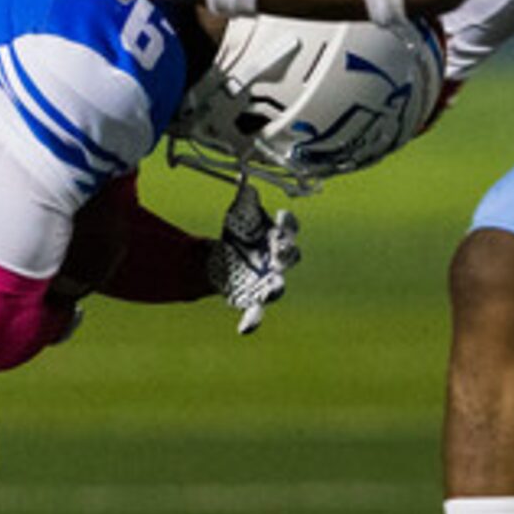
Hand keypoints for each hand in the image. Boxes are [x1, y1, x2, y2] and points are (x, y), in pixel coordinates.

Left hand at [204, 177, 299, 334]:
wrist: (223, 262)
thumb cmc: (239, 236)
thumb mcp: (238, 217)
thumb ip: (244, 203)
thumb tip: (246, 183)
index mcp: (277, 238)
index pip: (289, 229)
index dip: (288, 223)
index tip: (281, 215)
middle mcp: (278, 261)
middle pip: (290, 257)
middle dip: (287, 254)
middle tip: (280, 250)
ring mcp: (268, 281)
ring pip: (278, 286)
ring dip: (276, 288)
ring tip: (272, 290)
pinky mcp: (253, 300)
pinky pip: (255, 312)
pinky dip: (252, 322)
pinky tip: (244, 329)